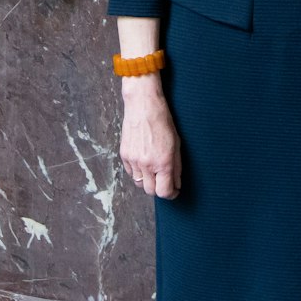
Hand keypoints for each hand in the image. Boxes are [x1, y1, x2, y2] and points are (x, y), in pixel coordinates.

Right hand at [120, 77, 180, 198]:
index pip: (164, 192)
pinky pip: (130, 172)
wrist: (143, 106)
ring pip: (139, 183)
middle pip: (150, 191)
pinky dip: (138, 172)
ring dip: (147, 181)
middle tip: (164, 181)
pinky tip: (144, 161)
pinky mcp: (124, 155)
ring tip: (154, 170)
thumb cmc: (163, 122)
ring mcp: (133, 160)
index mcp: (163, 162)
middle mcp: (147, 164)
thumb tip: (176, 184)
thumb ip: (176, 167)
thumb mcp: (176, 144)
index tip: (174, 191)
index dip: (171, 194)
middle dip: (159, 189)